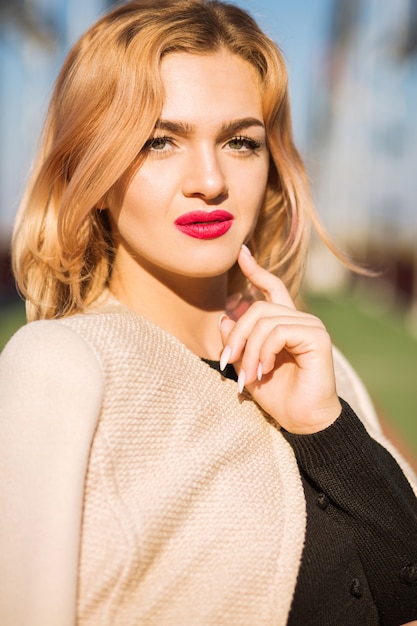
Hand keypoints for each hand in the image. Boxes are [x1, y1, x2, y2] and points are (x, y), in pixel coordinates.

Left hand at [219, 246, 341, 433]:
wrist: (302, 421)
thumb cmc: (278, 396)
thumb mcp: (248, 365)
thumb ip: (238, 341)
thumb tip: (223, 317)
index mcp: (285, 324)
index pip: (272, 288)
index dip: (256, 270)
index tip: (241, 252)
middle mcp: (299, 320)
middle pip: (257, 308)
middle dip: (236, 335)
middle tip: (227, 363)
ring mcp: (310, 326)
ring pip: (264, 321)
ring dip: (248, 351)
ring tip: (247, 376)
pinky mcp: (317, 336)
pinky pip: (277, 331)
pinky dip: (263, 352)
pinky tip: (263, 371)